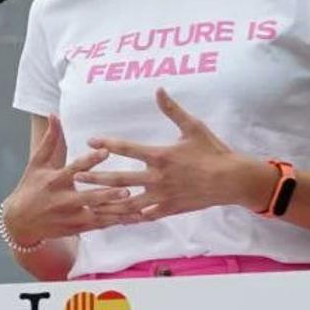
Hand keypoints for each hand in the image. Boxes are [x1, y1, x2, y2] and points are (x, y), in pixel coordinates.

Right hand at [2, 114, 132, 243]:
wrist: (19, 221)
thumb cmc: (30, 187)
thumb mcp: (37, 163)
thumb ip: (50, 140)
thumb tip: (54, 115)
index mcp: (54, 181)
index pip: (74, 169)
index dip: (89, 160)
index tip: (106, 150)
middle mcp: (62, 200)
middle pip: (88, 197)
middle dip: (107, 195)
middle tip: (126, 189)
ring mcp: (69, 217)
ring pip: (97, 215)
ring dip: (117, 212)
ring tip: (137, 208)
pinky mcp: (75, 229)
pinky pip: (98, 225)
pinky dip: (115, 222)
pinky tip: (133, 218)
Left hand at [75, 88, 264, 219]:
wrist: (233, 180)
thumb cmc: (213, 151)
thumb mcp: (193, 127)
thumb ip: (172, 110)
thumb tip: (158, 89)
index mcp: (160, 156)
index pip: (127, 149)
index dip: (106, 144)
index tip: (90, 141)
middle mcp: (157, 177)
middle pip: (119, 178)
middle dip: (95, 177)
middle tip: (76, 176)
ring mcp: (162, 195)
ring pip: (128, 202)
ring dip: (107, 202)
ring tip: (88, 203)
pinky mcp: (170, 209)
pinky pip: (145, 215)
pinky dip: (130, 218)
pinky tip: (115, 219)